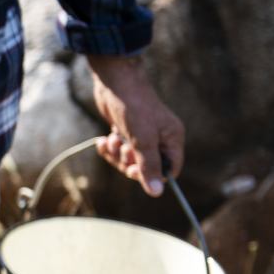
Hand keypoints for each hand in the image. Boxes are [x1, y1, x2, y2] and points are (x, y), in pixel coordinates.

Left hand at [88, 55, 184, 196]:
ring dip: (116, 154)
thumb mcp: (143, 140)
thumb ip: (150, 167)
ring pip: (128, 159)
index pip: (170, 169)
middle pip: (146, 167)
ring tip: (111, 139)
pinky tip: (101, 140)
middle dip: (129, 162)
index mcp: (172, 139)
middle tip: (123, 149)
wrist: (114, 81)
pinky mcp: (124, 131)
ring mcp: (141, 135)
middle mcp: (159, 138)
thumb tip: (157, 192)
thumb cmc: (133, 107)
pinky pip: (117, 150)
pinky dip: (108, 148)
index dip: (154, 176)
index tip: (137, 170)